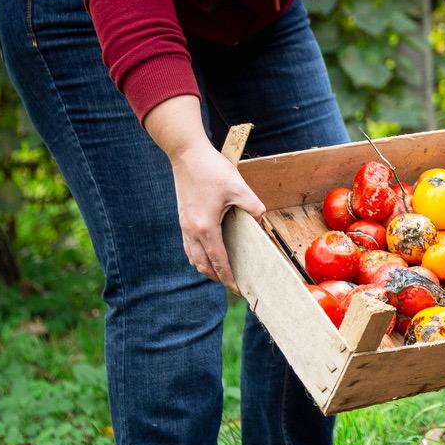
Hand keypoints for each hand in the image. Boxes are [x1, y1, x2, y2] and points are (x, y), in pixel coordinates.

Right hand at [168, 143, 265, 290]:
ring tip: (223, 274)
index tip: (239, 290)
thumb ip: (253, 207)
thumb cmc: (212, 169)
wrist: (186, 154)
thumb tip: (262, 221)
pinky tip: (210, 255)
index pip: (219, 261)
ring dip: (207, 269)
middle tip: (234, 286)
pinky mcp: (183, 219)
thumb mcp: (239, 187)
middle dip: (219, 278)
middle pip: (203, 266)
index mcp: (206, 227)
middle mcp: (191, 231)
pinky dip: (199, 257)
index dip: (229, 278)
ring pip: (193, 258)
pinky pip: (189, 247)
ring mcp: (184, 226)